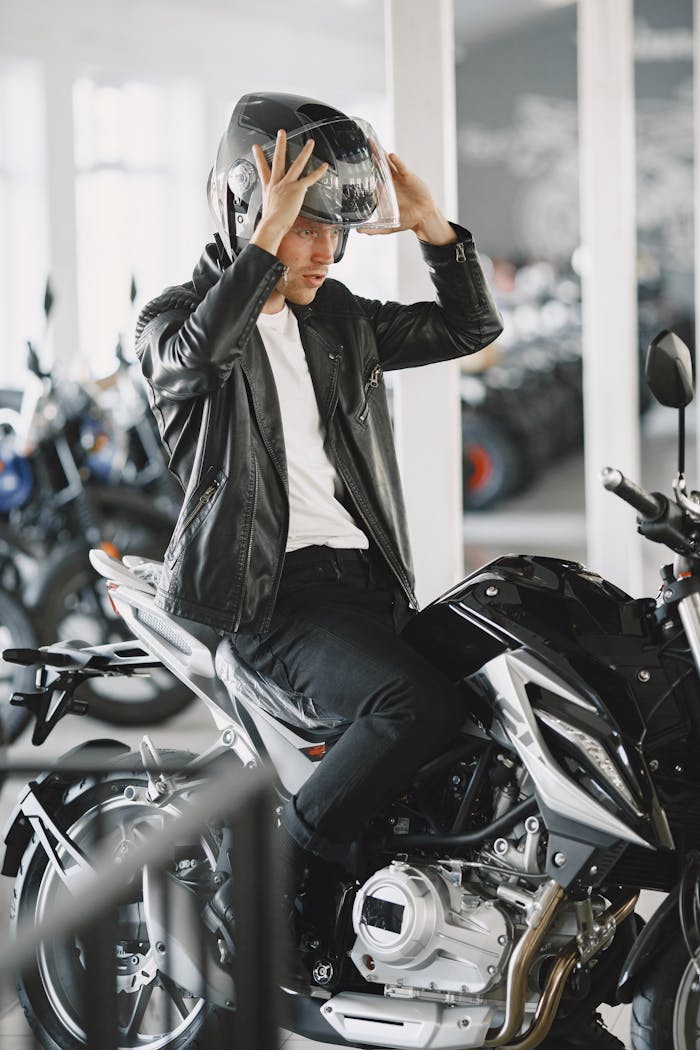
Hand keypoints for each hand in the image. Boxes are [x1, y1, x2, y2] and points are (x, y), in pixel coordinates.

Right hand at [249, 130, 327, 254]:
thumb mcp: (268, 210)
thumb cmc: (270, 222)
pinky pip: (309, 178)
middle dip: (280, 144)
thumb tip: (274, 211)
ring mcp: (287, 184)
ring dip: (305, 152)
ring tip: (310, 142)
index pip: (262, 169)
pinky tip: (324, 166)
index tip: (256, 147)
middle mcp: (277, 183)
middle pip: (278, 159)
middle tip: (281, 133)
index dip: (259, 157)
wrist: (272, 224)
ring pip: (297, 164)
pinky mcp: (296, 189)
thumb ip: (273, 206)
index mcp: (269, 187)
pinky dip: (318, 172)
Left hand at [359, 152, 455, 245]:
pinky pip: (402, 168)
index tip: (354, 162)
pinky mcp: (409, 178)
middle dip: (371, 155)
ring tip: (373, 144)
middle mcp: (390, 182)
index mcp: (384, 191)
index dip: (364, 169)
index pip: (372, 178)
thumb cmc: (407, 219)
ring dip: (381, 154)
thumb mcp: (387, 226)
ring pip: (389, 164)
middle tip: (361, 144)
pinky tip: (391, 156)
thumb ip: (374, 229)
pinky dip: (397, 162)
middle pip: (379, 166)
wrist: (423, 218)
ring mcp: (399, 179)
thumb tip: (359, 231)